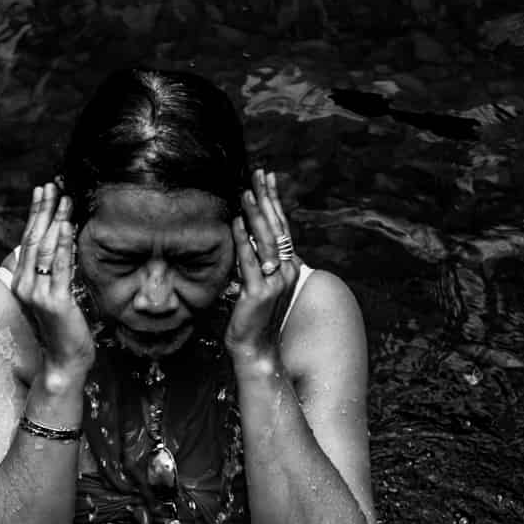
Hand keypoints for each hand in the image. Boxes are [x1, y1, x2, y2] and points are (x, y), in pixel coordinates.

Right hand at [11, 181, 94, 374]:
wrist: (64, 359)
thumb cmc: (61, 327)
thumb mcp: (51, 295)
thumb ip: (47, 271)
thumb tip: (52, 245)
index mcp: (21, 282)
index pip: (27, 240)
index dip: (35, 214)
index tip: (41, 191)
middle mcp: (24, 286)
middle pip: (33, 240)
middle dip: (43, 210)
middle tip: (51, 186)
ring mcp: (38, 294)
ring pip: (46, 250)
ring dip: (56, 221)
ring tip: (65, 200)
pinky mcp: (55, 302)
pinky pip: (60, 267)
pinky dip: (64, 244)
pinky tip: (68, 225)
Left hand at [224, 168, 300, 365]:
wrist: (258, 349)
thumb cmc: (254, 317)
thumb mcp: (258, 283)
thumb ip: (256, 261)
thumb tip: (247, 236)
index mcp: (287, 266)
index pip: (281, 226)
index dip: (274, 201)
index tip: (267, 178)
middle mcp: (286, 271)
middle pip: (276, 228)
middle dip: (266, 199)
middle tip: (258, 174)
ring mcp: (274, 282)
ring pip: (265, 241)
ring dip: (255, 215)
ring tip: (246, 193)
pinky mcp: (259, 293)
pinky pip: (249, 261)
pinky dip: (243, 240)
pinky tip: (236, 222)